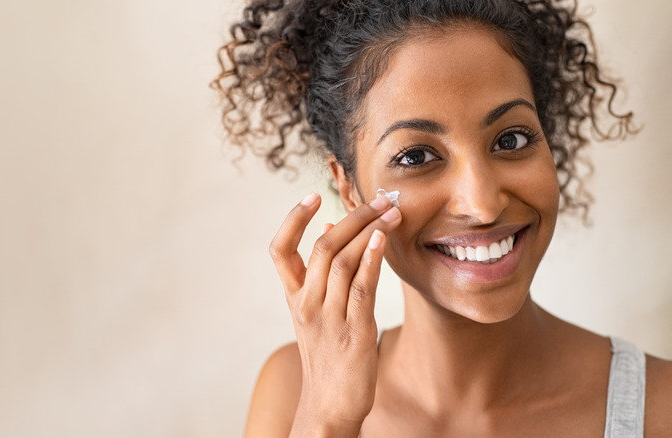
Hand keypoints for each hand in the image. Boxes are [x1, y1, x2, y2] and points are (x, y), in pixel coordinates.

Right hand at [269, 192, 401, 435]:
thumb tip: (328, 230)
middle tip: (380, 199)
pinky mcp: (354, 332)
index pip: (279, 250)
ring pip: (344, 262)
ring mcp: (329, 318)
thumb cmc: (326, 354)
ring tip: (391, 212)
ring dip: (370, 231)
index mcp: (294, 297)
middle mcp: (307, 304)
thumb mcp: (314, 313)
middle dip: (353, 217)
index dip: (293, 220)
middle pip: (324, 248)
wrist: (329, 404)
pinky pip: (362, 288)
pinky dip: (371, 259)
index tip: (312, 197)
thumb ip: (320, 274)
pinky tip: (383, 239)